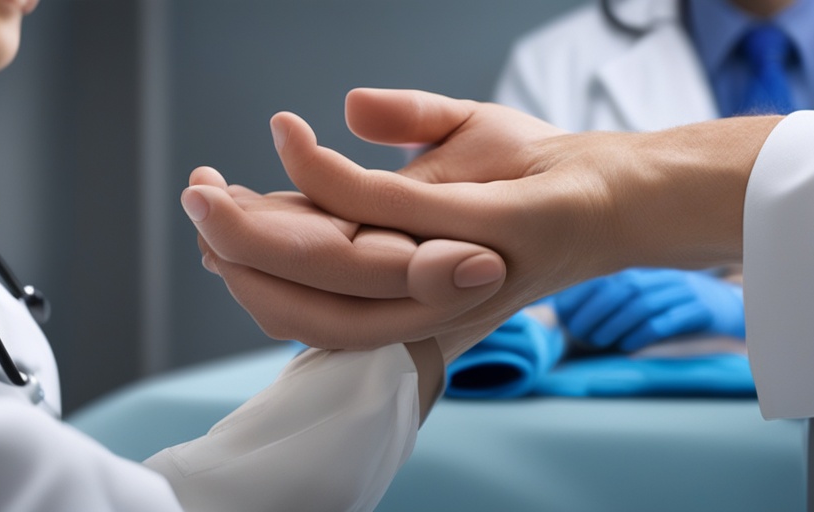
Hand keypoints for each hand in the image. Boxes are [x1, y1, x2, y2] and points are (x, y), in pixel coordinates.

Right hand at [187, 88, 777, 360]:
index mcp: (397, 273)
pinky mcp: (473, 239)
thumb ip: (401, 129)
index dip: (249, 252)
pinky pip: (378, 211)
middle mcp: (412, 291)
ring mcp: (442, 273)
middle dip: (234, 248)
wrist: (618, 187)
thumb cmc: (536, 176)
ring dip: (257, 224)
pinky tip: (292, 133)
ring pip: (324, 263)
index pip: (305, 281)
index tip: (208, 200)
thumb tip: (347, 108)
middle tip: (194, 196)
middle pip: (298, 294)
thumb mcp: (455, 145)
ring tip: (214, 182)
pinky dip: (324, 173)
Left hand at [553, 268, 744, 352]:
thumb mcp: (650, 293)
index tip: (562, 311)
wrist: (732, 307)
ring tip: (597, 340)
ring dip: (616, 323)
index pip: (610, 273)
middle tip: (577, 332)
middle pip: (625, 286)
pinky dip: (645, 332)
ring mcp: (685, 290)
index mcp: (649, 266)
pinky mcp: (702, 310)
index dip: (584, 292)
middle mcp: (665, 274)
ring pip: (645, 303)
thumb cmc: (679, 304)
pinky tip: (628, 344)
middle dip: (596, 309)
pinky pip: (671, 320)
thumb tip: (569, 311)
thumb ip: (616, 298)